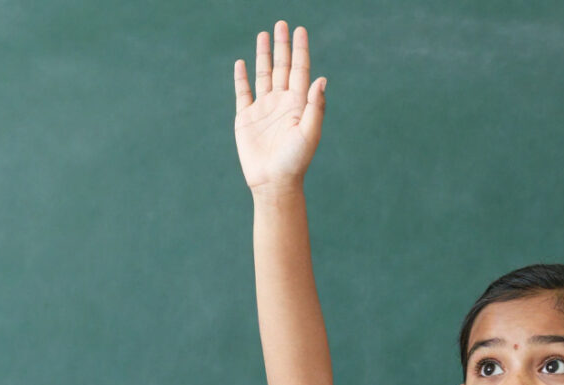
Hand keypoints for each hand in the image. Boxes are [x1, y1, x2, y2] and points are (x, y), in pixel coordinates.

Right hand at [233, 21, 327, 193]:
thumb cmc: (295, 161)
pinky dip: (242, 77)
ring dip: (263, 55)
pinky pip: (243, 92)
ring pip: (263, 74)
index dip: (300, 49)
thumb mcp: (309, 133)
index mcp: (298, 104)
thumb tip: (322, 78)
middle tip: (281, 23)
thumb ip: (315, 106)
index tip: (300, 30)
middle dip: (282, 45)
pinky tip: (242, 63)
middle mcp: (281, 102)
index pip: (300, 69)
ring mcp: (263, 108)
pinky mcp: (246, 118)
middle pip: (282, 66)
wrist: (273, 182)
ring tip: (264, 34)